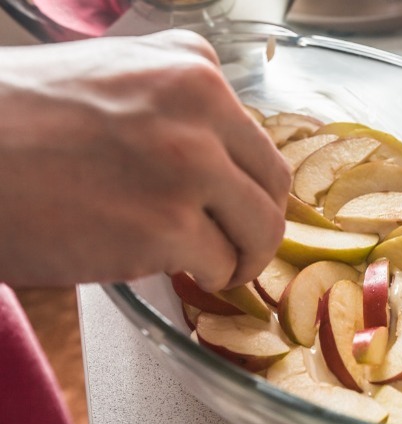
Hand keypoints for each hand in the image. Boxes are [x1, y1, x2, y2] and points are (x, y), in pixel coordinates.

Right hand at [0, 29, 290, 290]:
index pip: (257, 139)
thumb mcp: (116, 75)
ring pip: (259, 230)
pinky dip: (203, 276)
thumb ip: (178, 104)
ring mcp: (187, 168)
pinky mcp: (165, 226)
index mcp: (192, 67)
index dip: (249, 182)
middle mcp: (201, 109)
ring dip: (242, 257)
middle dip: (260, 222)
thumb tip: (222, 155)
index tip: (237, 204)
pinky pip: (218, 264)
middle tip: (241, 245)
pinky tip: (174, 269)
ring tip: (217, 267)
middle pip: (273, 185)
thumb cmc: (18, 118)